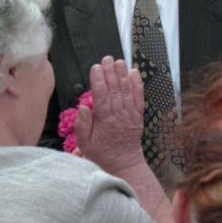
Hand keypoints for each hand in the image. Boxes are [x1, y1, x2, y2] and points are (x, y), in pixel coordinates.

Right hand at [74, 56, 144, 173]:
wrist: (124, 164)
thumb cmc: (101, 154)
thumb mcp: (85, 145)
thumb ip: (82, 126)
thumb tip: (84, 107)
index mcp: (104, 122)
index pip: (101, 97)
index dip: (99, 81)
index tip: (96, 67)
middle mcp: (119, 116)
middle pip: (115, 91)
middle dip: (111, 73)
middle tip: (107, 58)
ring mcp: (130, 115)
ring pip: (126, 92)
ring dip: (122, 75)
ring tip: (119, 61)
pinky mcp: (138, 116)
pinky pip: (138, 98)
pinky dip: (137, 85)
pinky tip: (134, 73)